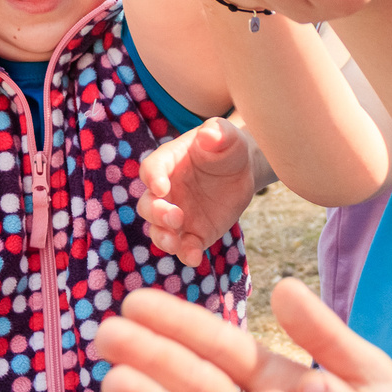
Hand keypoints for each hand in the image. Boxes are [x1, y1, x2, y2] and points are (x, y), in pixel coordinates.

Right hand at [92, 281, 391, 391]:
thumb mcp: (371, 380)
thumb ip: (327, 337)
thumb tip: (283, 286)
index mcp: (280, 387)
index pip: (219, 350)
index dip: (178, 326)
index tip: (133, 303)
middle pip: (195, 390)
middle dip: (150, 363)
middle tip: (104, 335)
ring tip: (116, 383)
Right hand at [134, 120, 258, 266]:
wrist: (243, 171)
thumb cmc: (227, 147)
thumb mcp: (227, 136)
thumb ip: (218, 133)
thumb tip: (210, 133)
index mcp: (168, 163)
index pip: (152, 169)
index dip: (153, 178)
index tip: (162, 187)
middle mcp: (167, 191)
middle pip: (148, 205)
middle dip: (157, 213)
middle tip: (176, 216)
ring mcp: (178, 215)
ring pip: (159, 231)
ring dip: (163, 238)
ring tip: (175, 243)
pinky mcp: (194, 234)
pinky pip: (185, 247)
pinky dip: (186, 254)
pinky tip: (195, 258)